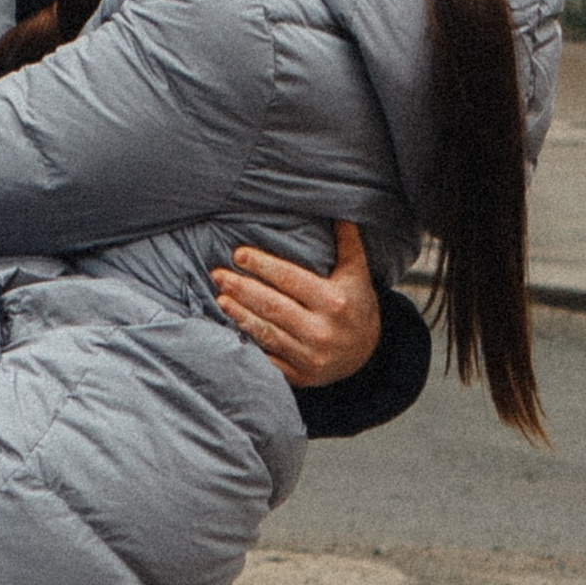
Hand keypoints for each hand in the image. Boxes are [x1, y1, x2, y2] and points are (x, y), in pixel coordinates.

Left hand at [212, 224, 376, 388]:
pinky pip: (268, 358)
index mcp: (335, 302)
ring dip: (239, 315)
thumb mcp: (357, 272)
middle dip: (242, 288)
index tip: (238, 254)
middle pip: (273, 306)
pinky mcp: (300, 375)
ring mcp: (311, 357)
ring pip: (266, 332)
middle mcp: (323, 331)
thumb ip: (347, 241)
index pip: (290, 279)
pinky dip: (248, 344)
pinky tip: (231, 328)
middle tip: (218, 273)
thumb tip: (339, 209)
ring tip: (220, 297)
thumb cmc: (356, 304)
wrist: (368, 353)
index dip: (262, 266)